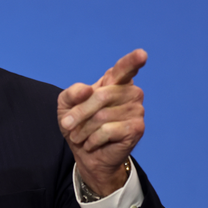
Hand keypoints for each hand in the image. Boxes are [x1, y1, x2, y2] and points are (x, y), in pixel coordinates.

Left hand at [57, 49, 146, 195]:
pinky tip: (92, 143)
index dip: (133, 61)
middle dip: (79, 113)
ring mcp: (137, 110)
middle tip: (67, 125)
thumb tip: (88, 90)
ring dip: (83, 129)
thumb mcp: (66, 105)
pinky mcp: (137, 129)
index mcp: (115, 81)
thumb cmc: (78, 124)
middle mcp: (130, 92)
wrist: (85, 153)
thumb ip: (72, 93)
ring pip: (102, 116)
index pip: (125, 68)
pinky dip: (92, 139)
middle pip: (101, 96)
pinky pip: (107, 131)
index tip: (142, 54)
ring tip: (79, 136)